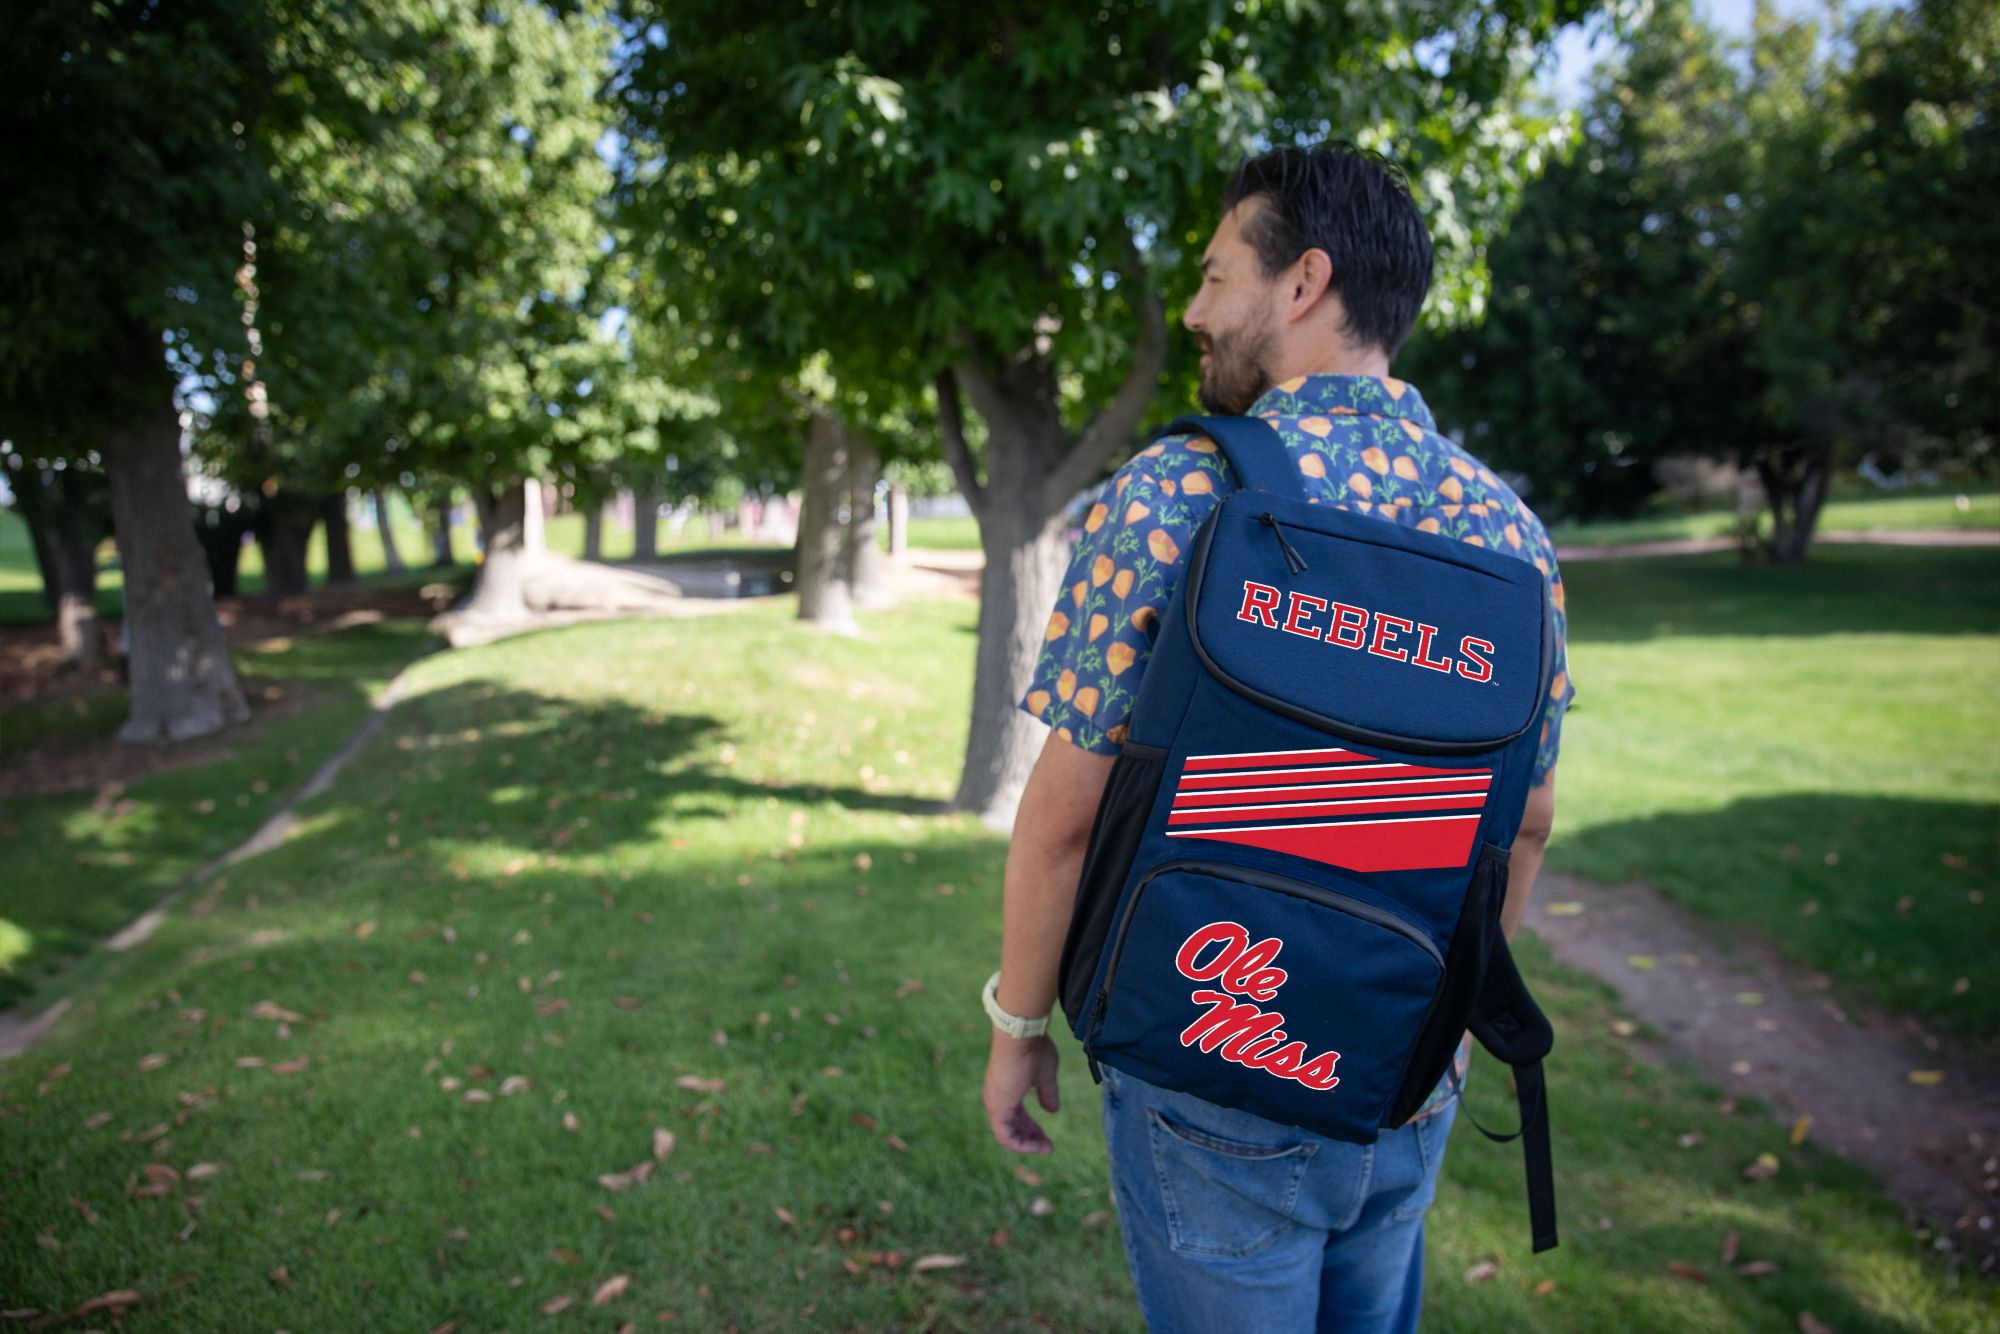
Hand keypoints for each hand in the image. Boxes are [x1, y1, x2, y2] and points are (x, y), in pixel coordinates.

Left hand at [983, 1030, 1060, 1153]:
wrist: (1021, 1034)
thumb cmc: (1033, 1049)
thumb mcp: (1045, 1075)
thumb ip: (1047, 1093)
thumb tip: (1052, 1110)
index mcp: (1005, 1090)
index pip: (1016, 1117)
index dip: (1031, 1129)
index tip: (1047, 1136)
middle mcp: (996, 1098)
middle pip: (1012, 1128)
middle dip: (1031, 1139)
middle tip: (1048, 1146)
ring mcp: (995, 1103)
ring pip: (1007, 1135)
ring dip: (1027, 1144)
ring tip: (1046, 1148)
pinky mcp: (997, 1107)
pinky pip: (1005, 1136)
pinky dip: (1021, 1144)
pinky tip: (1037, 1146)